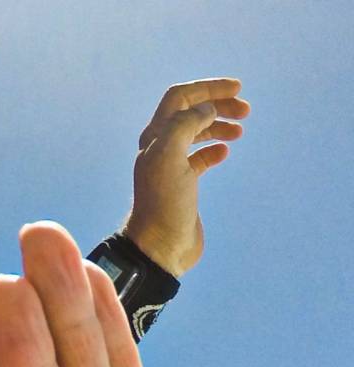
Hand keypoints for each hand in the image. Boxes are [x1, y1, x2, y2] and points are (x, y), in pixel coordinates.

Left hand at [123, 78, 250, 275]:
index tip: (237, 89)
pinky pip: (199, 158)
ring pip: (197, 133)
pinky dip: (214, 150)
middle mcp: (160, 148)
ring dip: (219, 126)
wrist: (160, 245)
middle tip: (245, 111)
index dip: (207, 88)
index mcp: (155, 137)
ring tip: (240, 131)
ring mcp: (171, 166)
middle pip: (191, 112)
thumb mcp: (170, 157)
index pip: (180, 98)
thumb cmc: (164, 202)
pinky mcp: (182, 184)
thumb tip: (206, 108)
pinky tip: (225, 153)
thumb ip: (185, 125)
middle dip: (218, 105)